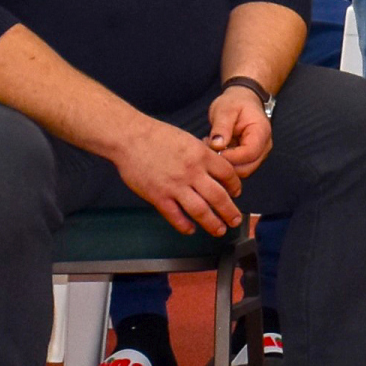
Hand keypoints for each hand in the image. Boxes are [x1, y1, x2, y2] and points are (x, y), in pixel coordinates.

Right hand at [114, 117, 245, 235]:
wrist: (129, 137)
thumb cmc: (157, 136)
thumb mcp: (188, 140)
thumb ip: (202, 156)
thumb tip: (215, 171)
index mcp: (202, 155)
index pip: (228, 174)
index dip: (235, 186)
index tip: (236, 193)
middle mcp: (192, 172)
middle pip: (219, 197)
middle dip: (230, 212)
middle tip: (236, 220)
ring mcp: (175, 186)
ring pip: (200, 210)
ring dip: (212, 223)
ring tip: (219, 230)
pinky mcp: (158, 196)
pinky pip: (175, 216)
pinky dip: (185, 225)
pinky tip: (191, 230)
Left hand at [206, 87, 273, 179]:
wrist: (244, 100)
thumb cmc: (236, 103)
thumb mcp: (225, 109)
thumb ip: (221, 127)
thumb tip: (217, 146)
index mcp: (261, 132)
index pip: (249, 154)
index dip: (230, 157)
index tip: (213, 149)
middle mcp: (264, 147)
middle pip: (247, 168)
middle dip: (225, 164)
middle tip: (209, 148)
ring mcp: (259, 154)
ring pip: (242, 172)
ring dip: (225, 165)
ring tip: (212, 147)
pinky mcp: (250, 158)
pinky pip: (238, 168)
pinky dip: (226, 164)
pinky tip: (216, 150)